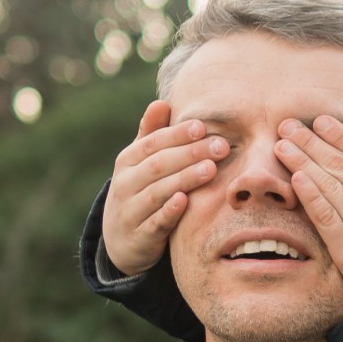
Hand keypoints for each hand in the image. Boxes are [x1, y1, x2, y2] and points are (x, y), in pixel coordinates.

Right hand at [103, 101, 224, 275]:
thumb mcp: (141, 164)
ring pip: (157, 192)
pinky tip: (185, 201)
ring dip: (184, 179)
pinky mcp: (139, 236)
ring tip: (210, 169)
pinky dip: (168, 212)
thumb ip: (151, 135)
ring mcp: (130, 210)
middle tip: (221, 146)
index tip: (203, 126)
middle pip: (159, 165)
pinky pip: (154, 223)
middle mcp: (126, 183)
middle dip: (190, 154)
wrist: (121, 239)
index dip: (177, 134)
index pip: (153, 143)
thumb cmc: (140, 190)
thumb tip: (162, 102)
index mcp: (128, 161)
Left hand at [275, 115, 342, 303]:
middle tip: (288, 126)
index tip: (320, 121)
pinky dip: (309, 195)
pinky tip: (294, 178)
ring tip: (282, 145)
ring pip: (330, 186)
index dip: (340, 136)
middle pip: (342, 166)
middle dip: (312, 143)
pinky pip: (325, 216)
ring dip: (302, 162)